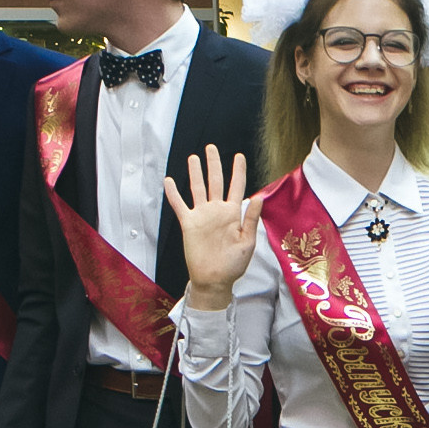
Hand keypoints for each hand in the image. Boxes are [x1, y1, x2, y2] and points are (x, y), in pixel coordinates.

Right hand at [163, 145, 259, 309]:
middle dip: (214, 164)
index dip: (238, 171)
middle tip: (211, 147)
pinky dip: (173, 193)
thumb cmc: (233, 264)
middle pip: (215, 181)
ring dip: (195, 173)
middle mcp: (217, 211)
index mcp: (234, 214)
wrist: (214, 280)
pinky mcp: (189, 224)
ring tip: (193, 158)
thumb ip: (251, 220)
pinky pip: (179, 205)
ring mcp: (202, 216)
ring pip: (197, 189)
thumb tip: (259, 198)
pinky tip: (169, 180)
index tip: (239, 156)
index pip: (237, 187)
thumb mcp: (248, 242)